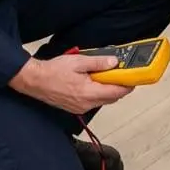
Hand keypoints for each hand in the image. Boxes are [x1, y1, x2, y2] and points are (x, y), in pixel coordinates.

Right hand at [9, 53, 132, 112]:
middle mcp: (87, 104)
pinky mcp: (74, 108)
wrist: (34, 81)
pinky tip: (93, 82)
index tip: (134, 78)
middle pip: (111, 98)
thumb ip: (98, 63)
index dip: (127, 85)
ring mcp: (80, 108)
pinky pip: (92, 102)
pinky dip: (97, 93)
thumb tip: (114, 63)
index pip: (116, 92)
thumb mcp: (79, 61)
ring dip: (108, 90)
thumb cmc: (54, 70)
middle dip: (119, 87)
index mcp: (89, 93)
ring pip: (102, 100)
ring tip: (106, 75)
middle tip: (122, 74)